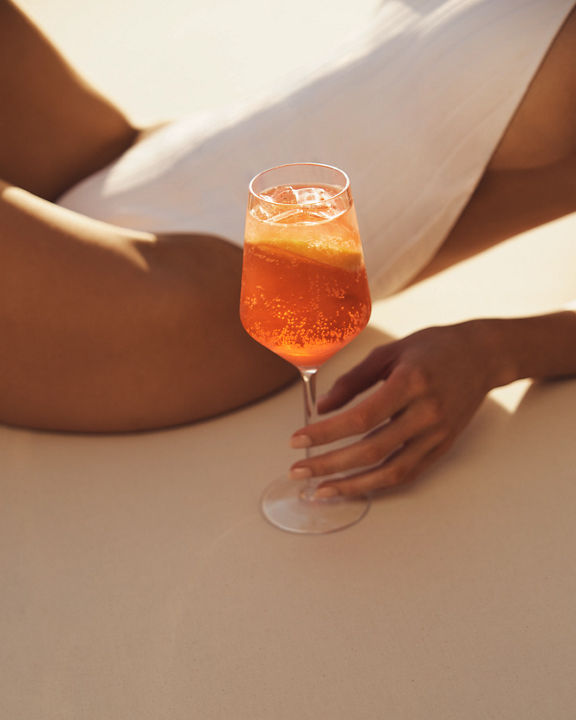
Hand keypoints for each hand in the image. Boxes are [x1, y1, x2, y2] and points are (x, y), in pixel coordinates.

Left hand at [290, 320, 501, 496]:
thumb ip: (353, 379)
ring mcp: (437, 434)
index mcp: (410, 383)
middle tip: (299, 471)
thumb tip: (323, 408)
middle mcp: (426, 413)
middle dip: (329, 464)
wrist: (482, 356)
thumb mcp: (389, 352)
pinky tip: (354, 487)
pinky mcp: (442, 447)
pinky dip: (378, 484)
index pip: (361, 418)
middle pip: (371, 450)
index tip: (298, 439)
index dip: (326, 433)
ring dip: (352, 485)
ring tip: (321, 490)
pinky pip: (408, 474)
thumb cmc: (433, 348)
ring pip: (390, 471)